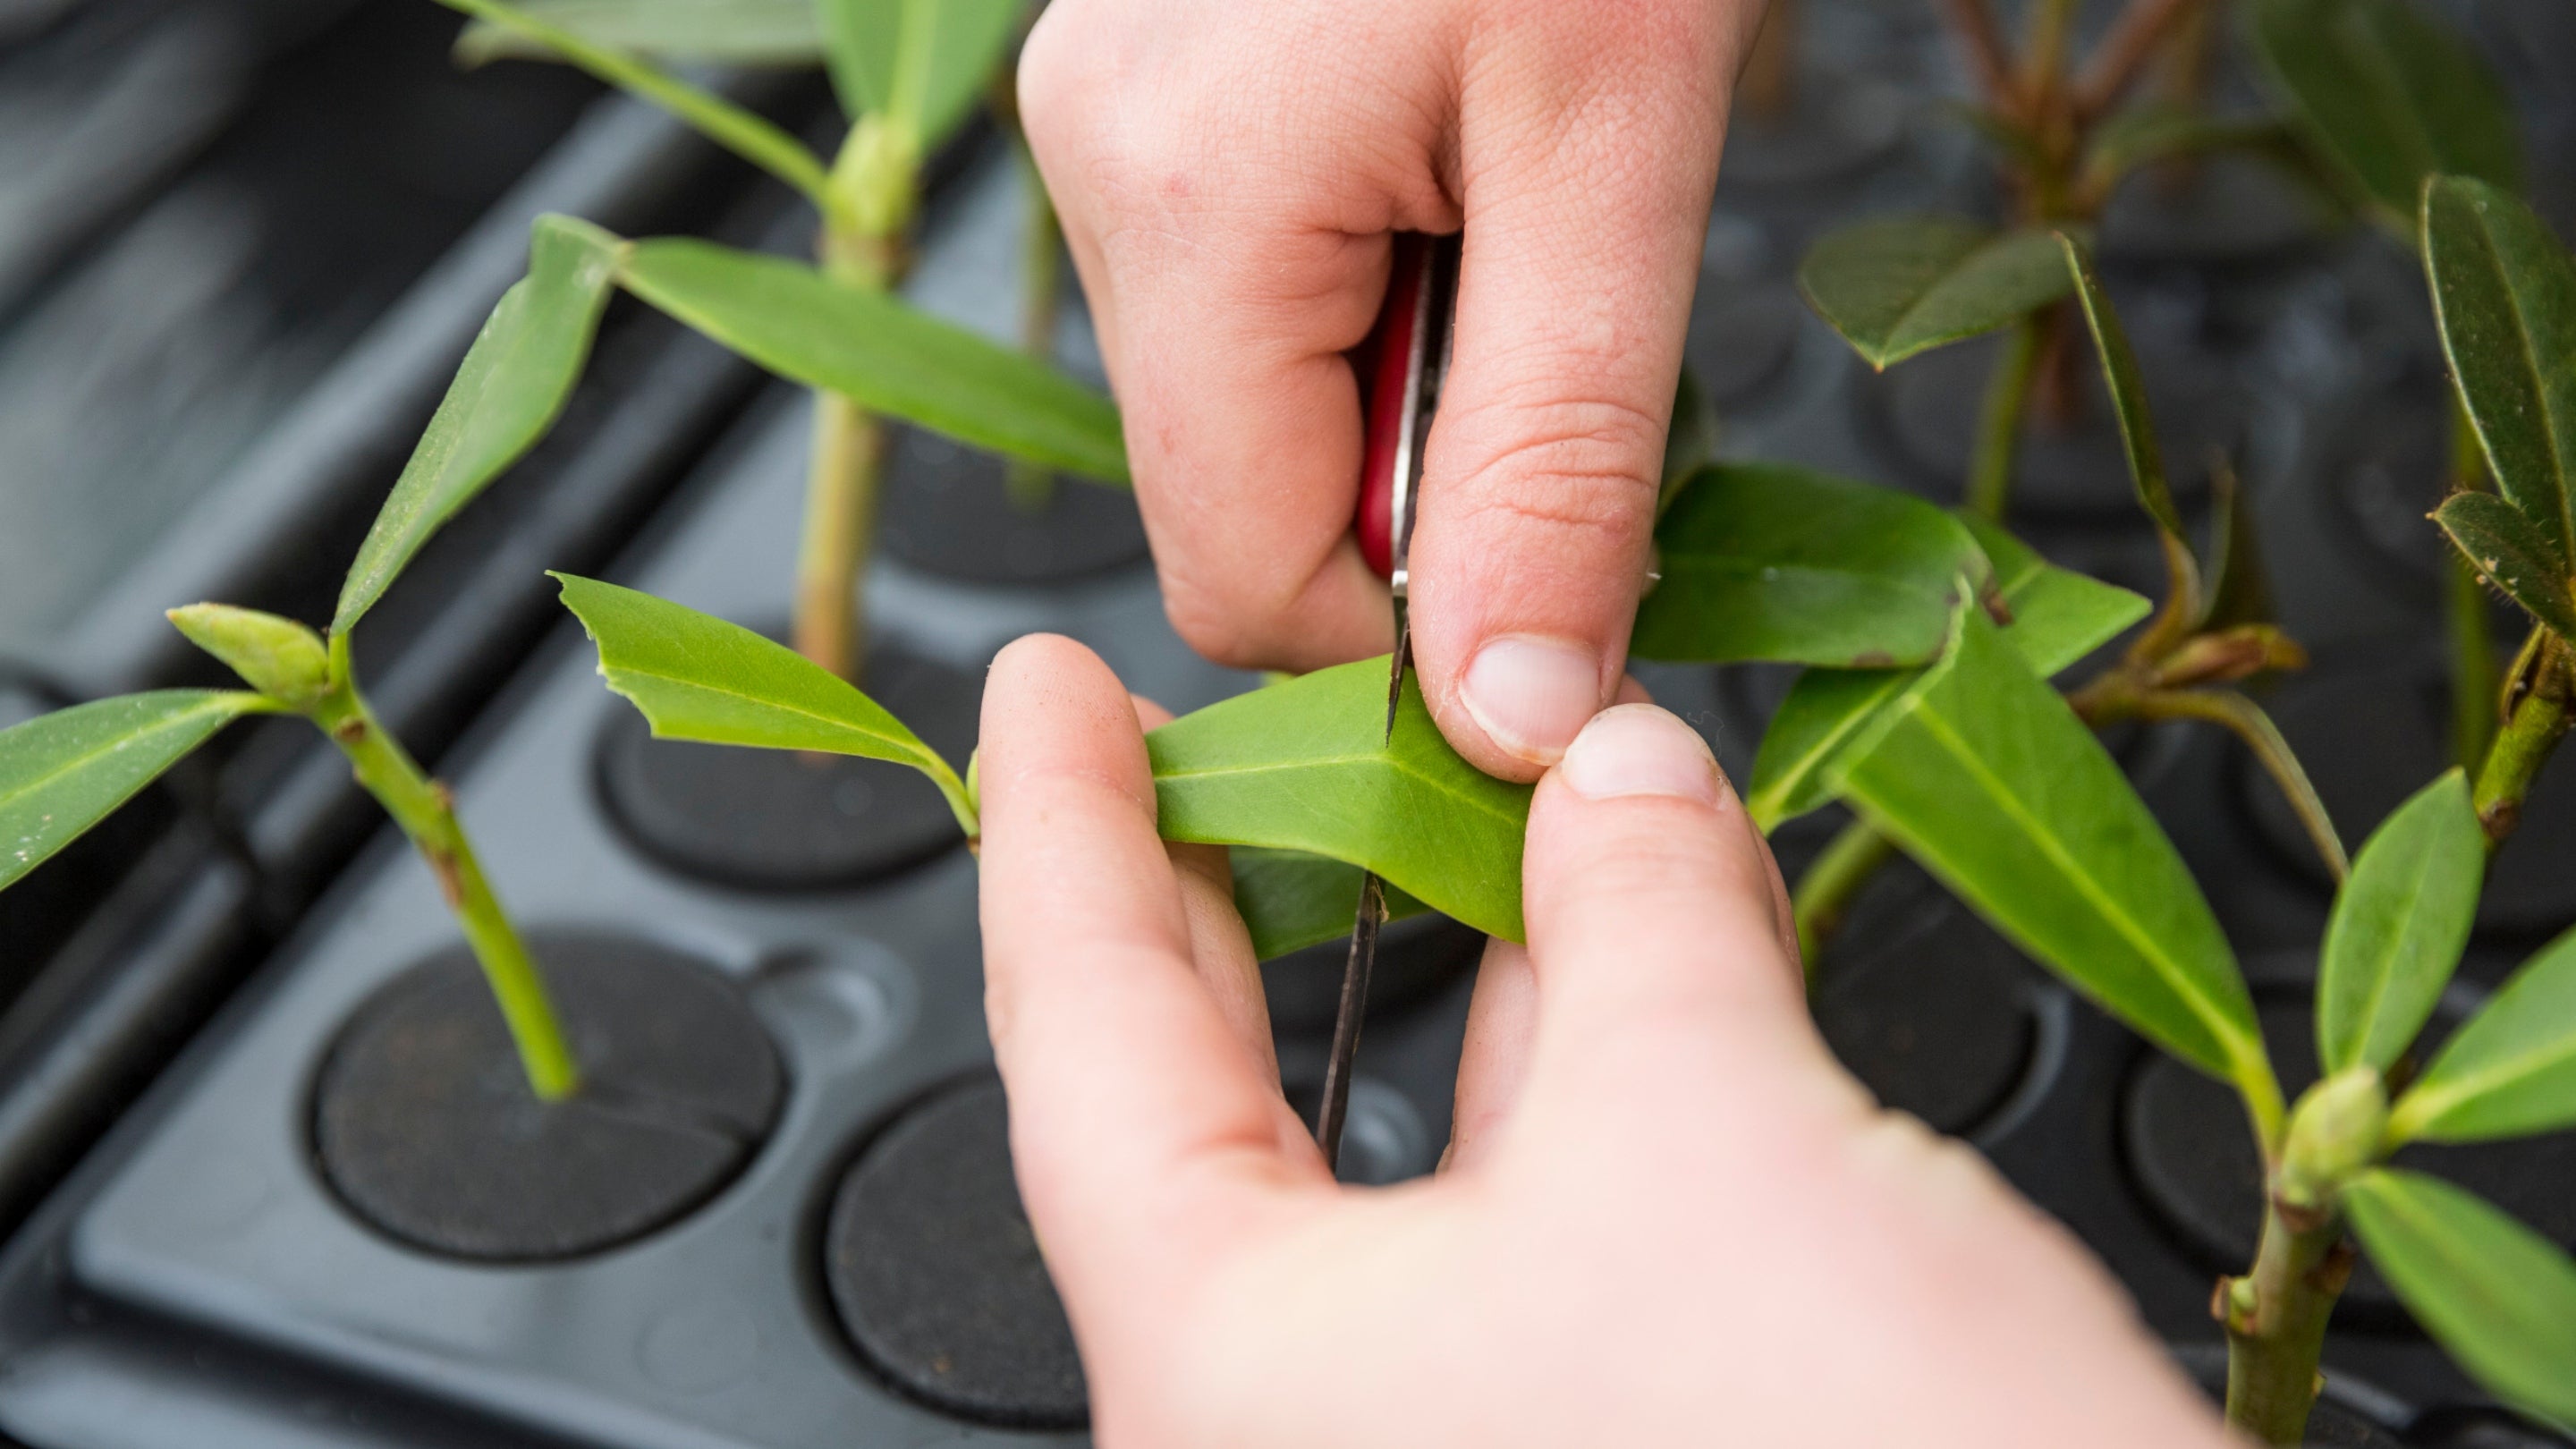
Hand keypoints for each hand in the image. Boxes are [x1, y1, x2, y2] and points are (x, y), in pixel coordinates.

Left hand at [975, 634, 2229, 1448]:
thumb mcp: (1714, 1127)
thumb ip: (1640, 913)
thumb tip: (1616, 775)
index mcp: (1231, 1366)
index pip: (1080, 1037)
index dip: (1059, 831)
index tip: (1044, 703)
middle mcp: (1307, 1425)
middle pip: (1216, 1103)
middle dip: (1239, 891)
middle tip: (1217, 735)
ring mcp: (1452, 1442)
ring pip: (1408, 1156)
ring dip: (1461, 963)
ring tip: (1480, 788)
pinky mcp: (1597, 1435)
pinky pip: (1539, 1222)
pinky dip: (1587, 1071)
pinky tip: (1644, 958)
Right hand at [1018, 0, 1755, 779]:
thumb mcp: (1618, 155)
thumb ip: (1557, 459)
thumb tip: (1507, 721)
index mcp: (1184, 200)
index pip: (1236, 574)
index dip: (1406, 632)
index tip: (1558, 575)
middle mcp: (1094, 166)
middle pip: (1232, 490)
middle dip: (1414, 486)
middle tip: (1554, 325)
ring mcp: (1104, 122)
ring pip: (1244, 401)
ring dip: (1401, 383)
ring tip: (1511, 214)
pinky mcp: (1151, 100)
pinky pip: (1249, 296)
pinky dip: (1371, 298)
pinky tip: (1452, 182)